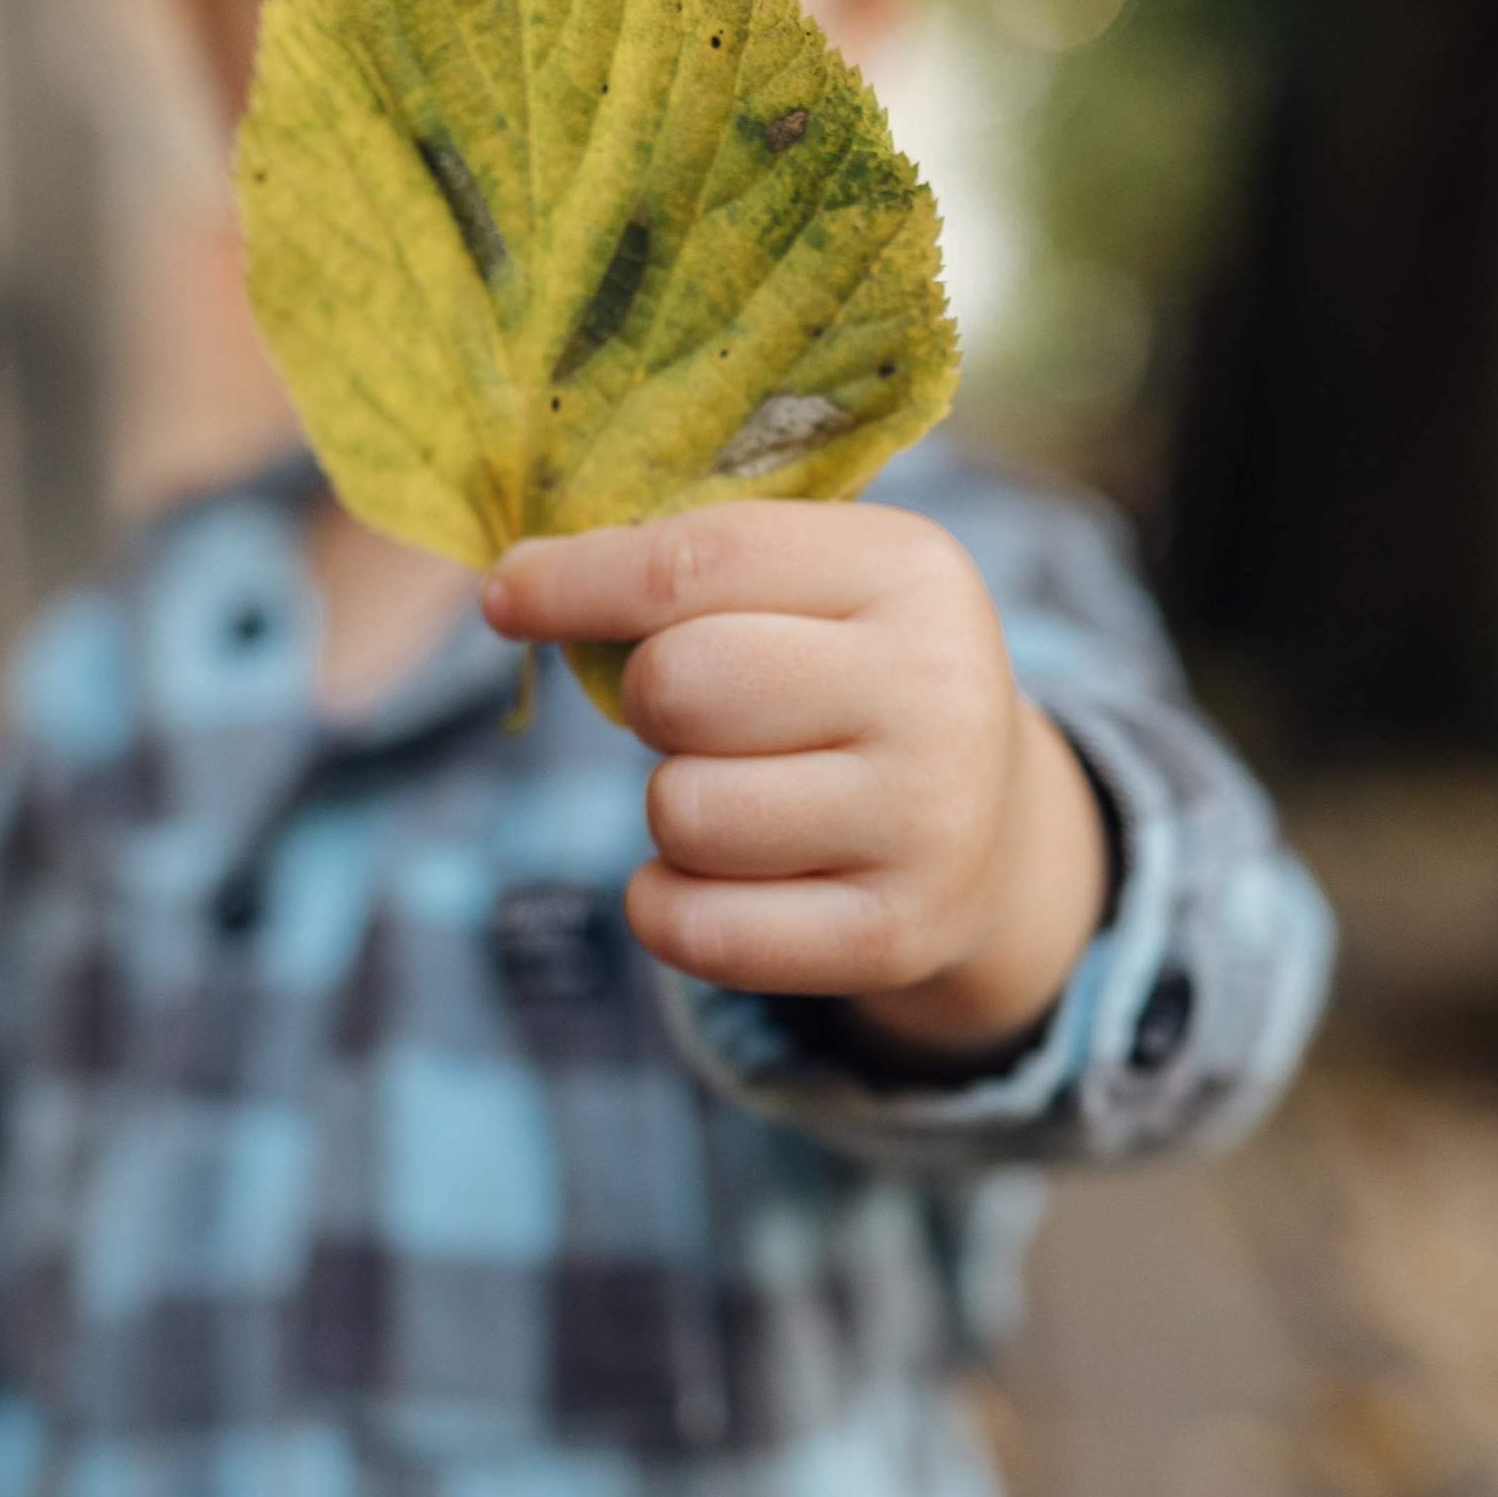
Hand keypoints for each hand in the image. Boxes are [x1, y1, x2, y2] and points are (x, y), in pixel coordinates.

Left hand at [482, 502, 1108, 1052]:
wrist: (990, 823)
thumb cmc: (849, 675)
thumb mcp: (812, 583)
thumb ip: (687, 562)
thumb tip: (515, 583)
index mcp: (909, 569)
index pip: (697, 561)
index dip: (575, 581)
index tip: (507, 597)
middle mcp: (936, 691)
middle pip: (679, 686)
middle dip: (650, 701)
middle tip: (696, 714)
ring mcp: (926, 822)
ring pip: (681, 811)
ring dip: (670, 807)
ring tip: (738, 793)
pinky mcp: (895, 936)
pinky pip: (697, 929)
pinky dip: (666, 905)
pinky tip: (714, 877)